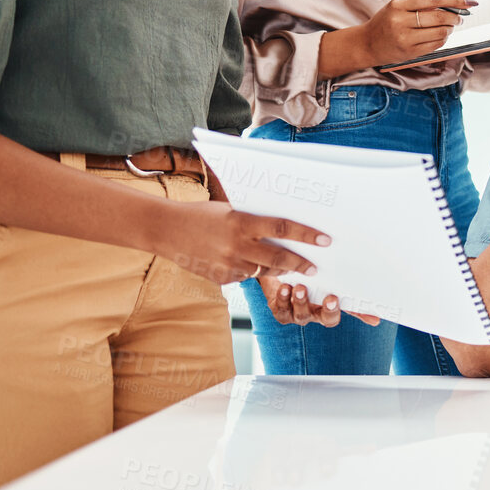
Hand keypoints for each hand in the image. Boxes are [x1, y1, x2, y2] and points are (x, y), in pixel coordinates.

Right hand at [156, 202, 329, 284]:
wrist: (165, 230)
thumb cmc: (201, 215)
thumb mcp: (230, 211)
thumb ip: (253, 221)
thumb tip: (282, 227)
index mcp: (242, 222)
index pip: (283, 227)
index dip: (306, 235)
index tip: (325, 240)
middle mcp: (237, 245)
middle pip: (279, 257)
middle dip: (300, 263)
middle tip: (315, 267)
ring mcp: (228, 264)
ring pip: (263, 270)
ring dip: (277, 269)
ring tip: (289, 266)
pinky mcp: (221, 278)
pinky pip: (245, 277)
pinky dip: (250, 271)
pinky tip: (247, 263)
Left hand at [257, 274, 381, 327]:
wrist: (279, 270)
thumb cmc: (307, 277)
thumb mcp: (328, 283)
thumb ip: (348, 295)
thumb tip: (376, 311)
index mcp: (327, 309)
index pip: (336, 315)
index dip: (336, 310)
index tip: (335, 298)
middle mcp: (313, 314)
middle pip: (322, 318)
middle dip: (326, 309)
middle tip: (328, 297)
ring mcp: (295, 313)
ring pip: (299, 314)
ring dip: (301, 301)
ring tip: (300, 287)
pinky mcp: (278, 308)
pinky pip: (280, 307)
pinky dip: (282, 298)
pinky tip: (284, 286)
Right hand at [353, 0, 474, 67]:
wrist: (368, 44)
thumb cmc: (386, 22)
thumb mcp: (399, 6)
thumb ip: (424, 3)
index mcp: (398, 5)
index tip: (468, 0)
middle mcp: (401, 21)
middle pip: (439, 16)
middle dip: (456, 16)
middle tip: (460, 16)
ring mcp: (405, 38)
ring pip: (440, 32)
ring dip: (451, 28)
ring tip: (450, 25)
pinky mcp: (410, 52)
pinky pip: (436, 44)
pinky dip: (444, 38)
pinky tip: (441, 35)